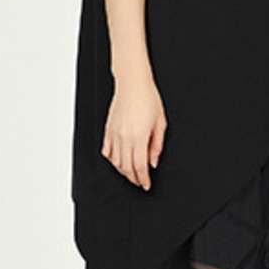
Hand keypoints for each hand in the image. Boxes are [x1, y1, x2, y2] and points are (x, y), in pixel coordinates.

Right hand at [102, 75, 166, 190]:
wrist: (133, 84)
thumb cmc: (148, 99)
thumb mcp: (161, 123)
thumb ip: (157, 145)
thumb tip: (153, 162)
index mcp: (138, 137)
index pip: (139, 166)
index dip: (143, 179)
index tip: (146, 185)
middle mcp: (124, 137)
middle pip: (126, 167)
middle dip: (133, 178)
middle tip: (139, 182)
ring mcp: (114, 134)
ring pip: (115, 161)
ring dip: (123, 171)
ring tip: (131, 174)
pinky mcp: (108, 129)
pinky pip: (107, 151)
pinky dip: (112, 160)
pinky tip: (118, 162)